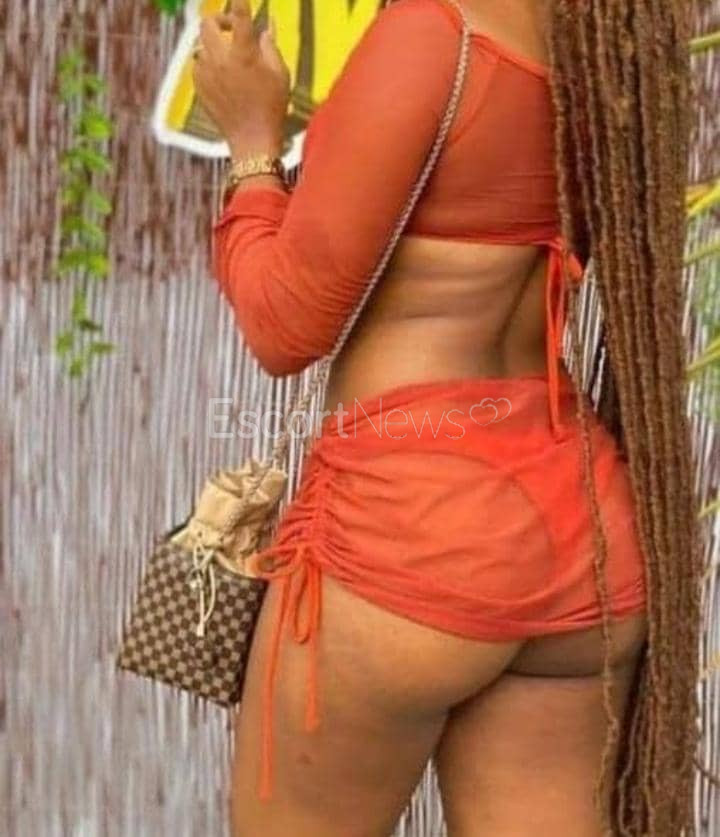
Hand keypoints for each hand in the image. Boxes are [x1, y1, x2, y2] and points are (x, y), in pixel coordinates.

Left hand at [192, 0, 289, 155]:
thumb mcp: (280, 75)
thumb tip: (266, 26)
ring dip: (214, 45)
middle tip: (232, 30)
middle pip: (207, 23)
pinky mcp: (199, 86)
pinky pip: (199, 65)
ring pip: (202, 45)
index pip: (239, 15)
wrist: (252, 140)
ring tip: (229, 58)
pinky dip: (209, 64)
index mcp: (243, 53)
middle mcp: (220, 58)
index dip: (238, 1)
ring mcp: (206, 73)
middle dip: (219, 21)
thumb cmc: (272, 107)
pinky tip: (222, 77)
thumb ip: (271, 46)